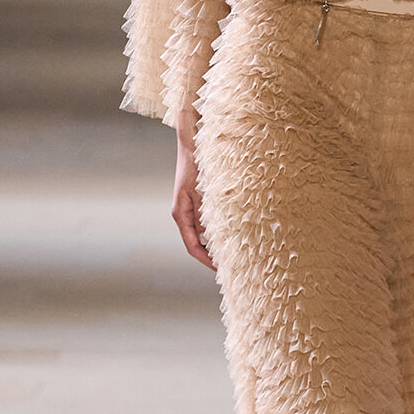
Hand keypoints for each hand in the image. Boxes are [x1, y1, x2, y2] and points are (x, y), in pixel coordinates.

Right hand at [172, 115, 215, 270]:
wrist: (191, 144)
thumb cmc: (195, 165)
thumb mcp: (201, 192)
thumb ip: (205, 215)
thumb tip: (211, 239)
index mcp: (180, 214)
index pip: (192, 246)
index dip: (205, 260)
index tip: (219, 270)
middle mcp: (183, 214)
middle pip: (196, 242)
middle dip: (211, 255)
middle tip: (230, 265)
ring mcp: (189, 208)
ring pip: (201, 233)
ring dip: (214, 243)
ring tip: (232, 252)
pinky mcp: (196, 201)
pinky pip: (205, 222)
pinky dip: (215, 230)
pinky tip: (229, 232)